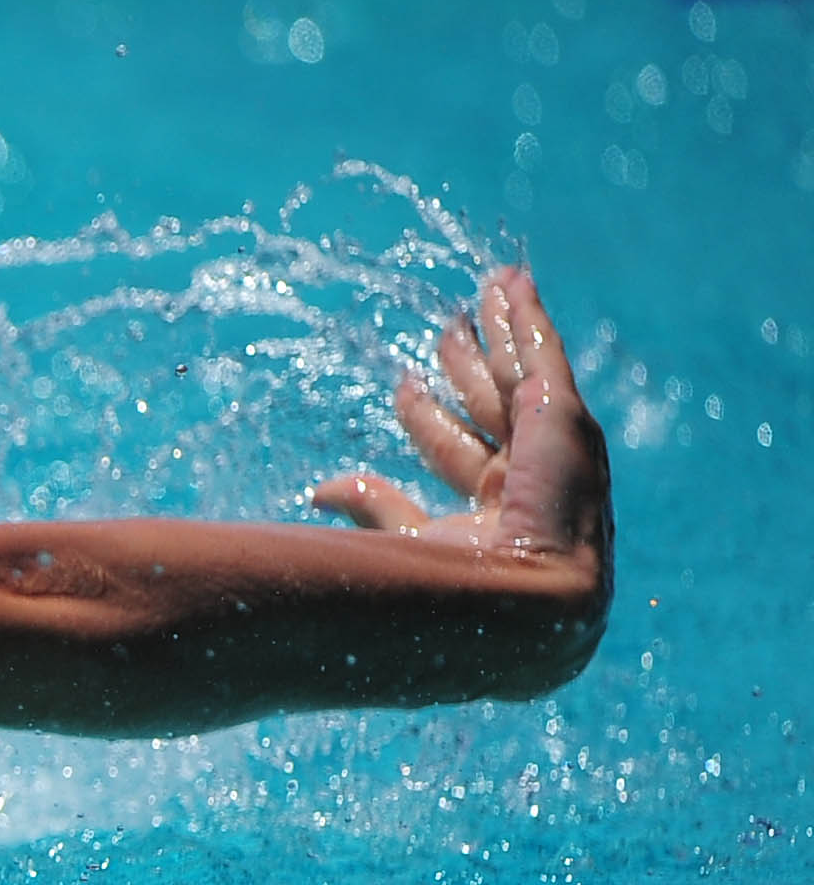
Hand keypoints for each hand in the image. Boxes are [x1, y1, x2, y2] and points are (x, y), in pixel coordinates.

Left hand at [309, 267, 611, 578]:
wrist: (520, 600)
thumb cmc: (459, 591)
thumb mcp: (410, 543)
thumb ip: (375, 509)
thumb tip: (320, 491)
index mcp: (497, 516)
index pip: (456, 451)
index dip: (429, 417)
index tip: (403, 384)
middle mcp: (531, 479)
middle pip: (493, 405)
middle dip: (471, 366)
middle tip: (448, 328)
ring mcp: (552, 446)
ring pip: (520, 373)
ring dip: (502, 331)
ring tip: (489, 290)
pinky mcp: (565, 414)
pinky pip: (543, 354)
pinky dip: (530, 318)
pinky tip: (515, 283)